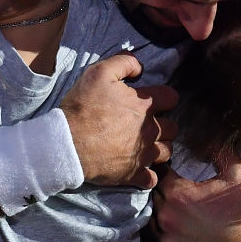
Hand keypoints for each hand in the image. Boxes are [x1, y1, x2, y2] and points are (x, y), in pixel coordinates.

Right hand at [60, 53, 176, 187]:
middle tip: (148, 124)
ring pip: (166, 152)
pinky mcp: (133, 174)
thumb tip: (140, 67)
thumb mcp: (99, 72)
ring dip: (159, 148)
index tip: (154, 100)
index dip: (164, 97)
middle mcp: (150, 130)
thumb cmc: (83, 107)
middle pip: (173, 128)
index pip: (172, 98)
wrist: (67, 143)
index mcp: (145, 105)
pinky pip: (152, 178)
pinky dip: (148, 174)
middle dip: (164, 124)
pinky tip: (140, 169)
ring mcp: (143, 155)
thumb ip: (124, 63)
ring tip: (145, 145)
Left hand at [148, 156, 240, 241]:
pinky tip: (163, 230)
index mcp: (178, 194)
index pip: (159, 174)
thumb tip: (209, 134)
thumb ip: (220, 150)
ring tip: (169, 210)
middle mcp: (166, 217)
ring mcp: (166, 241)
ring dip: (156, 213)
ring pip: (148, 220)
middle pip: (152, 197)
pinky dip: (153, 238)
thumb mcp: (239, 173)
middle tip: (171, 190)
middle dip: (160, 192)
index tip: (172, 171)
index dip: (165, 170)